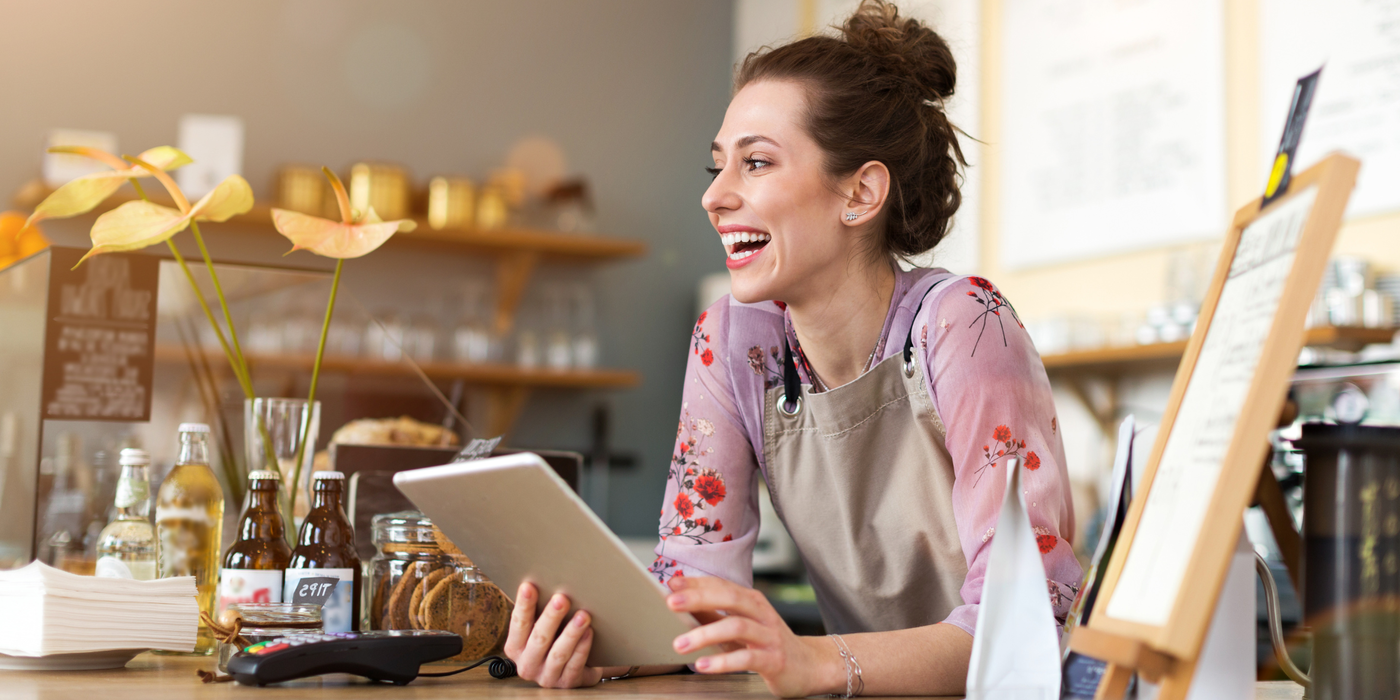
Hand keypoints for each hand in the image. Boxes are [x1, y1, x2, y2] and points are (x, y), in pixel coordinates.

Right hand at [503, 582, 603, 688]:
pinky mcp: (566, 683)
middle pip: (539, 639)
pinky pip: (575, 664)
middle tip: (562, 599)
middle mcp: (527, 664)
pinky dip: (582, 647)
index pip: (518, 623)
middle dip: (551, 617)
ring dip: (571, 632)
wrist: (571, 669)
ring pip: (559, 653)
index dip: (524, 605)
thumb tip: (543, 578)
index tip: (529, 585)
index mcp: (515, 647)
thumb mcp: (540, 628)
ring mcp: (546, 676)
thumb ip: (537, 611)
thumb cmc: (553, 641)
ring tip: (583, 615)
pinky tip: (589, 632)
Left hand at [666, 576, 837, 697]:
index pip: (721, 585)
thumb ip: (714, 615)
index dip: (696, 583)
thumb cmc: (769, 644)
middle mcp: (761, 613)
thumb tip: (680, 602)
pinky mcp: (774, 659)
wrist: (809, 666)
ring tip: (680, 644)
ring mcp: (769, 635)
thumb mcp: (741, 625)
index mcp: (752, 601)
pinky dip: (722, 661)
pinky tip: (703, 665)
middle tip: (671, 603)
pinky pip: (747, 657)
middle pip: (729, 597)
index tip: (671, 583)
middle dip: (698, 598)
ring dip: (705, 634)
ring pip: (737, 626)